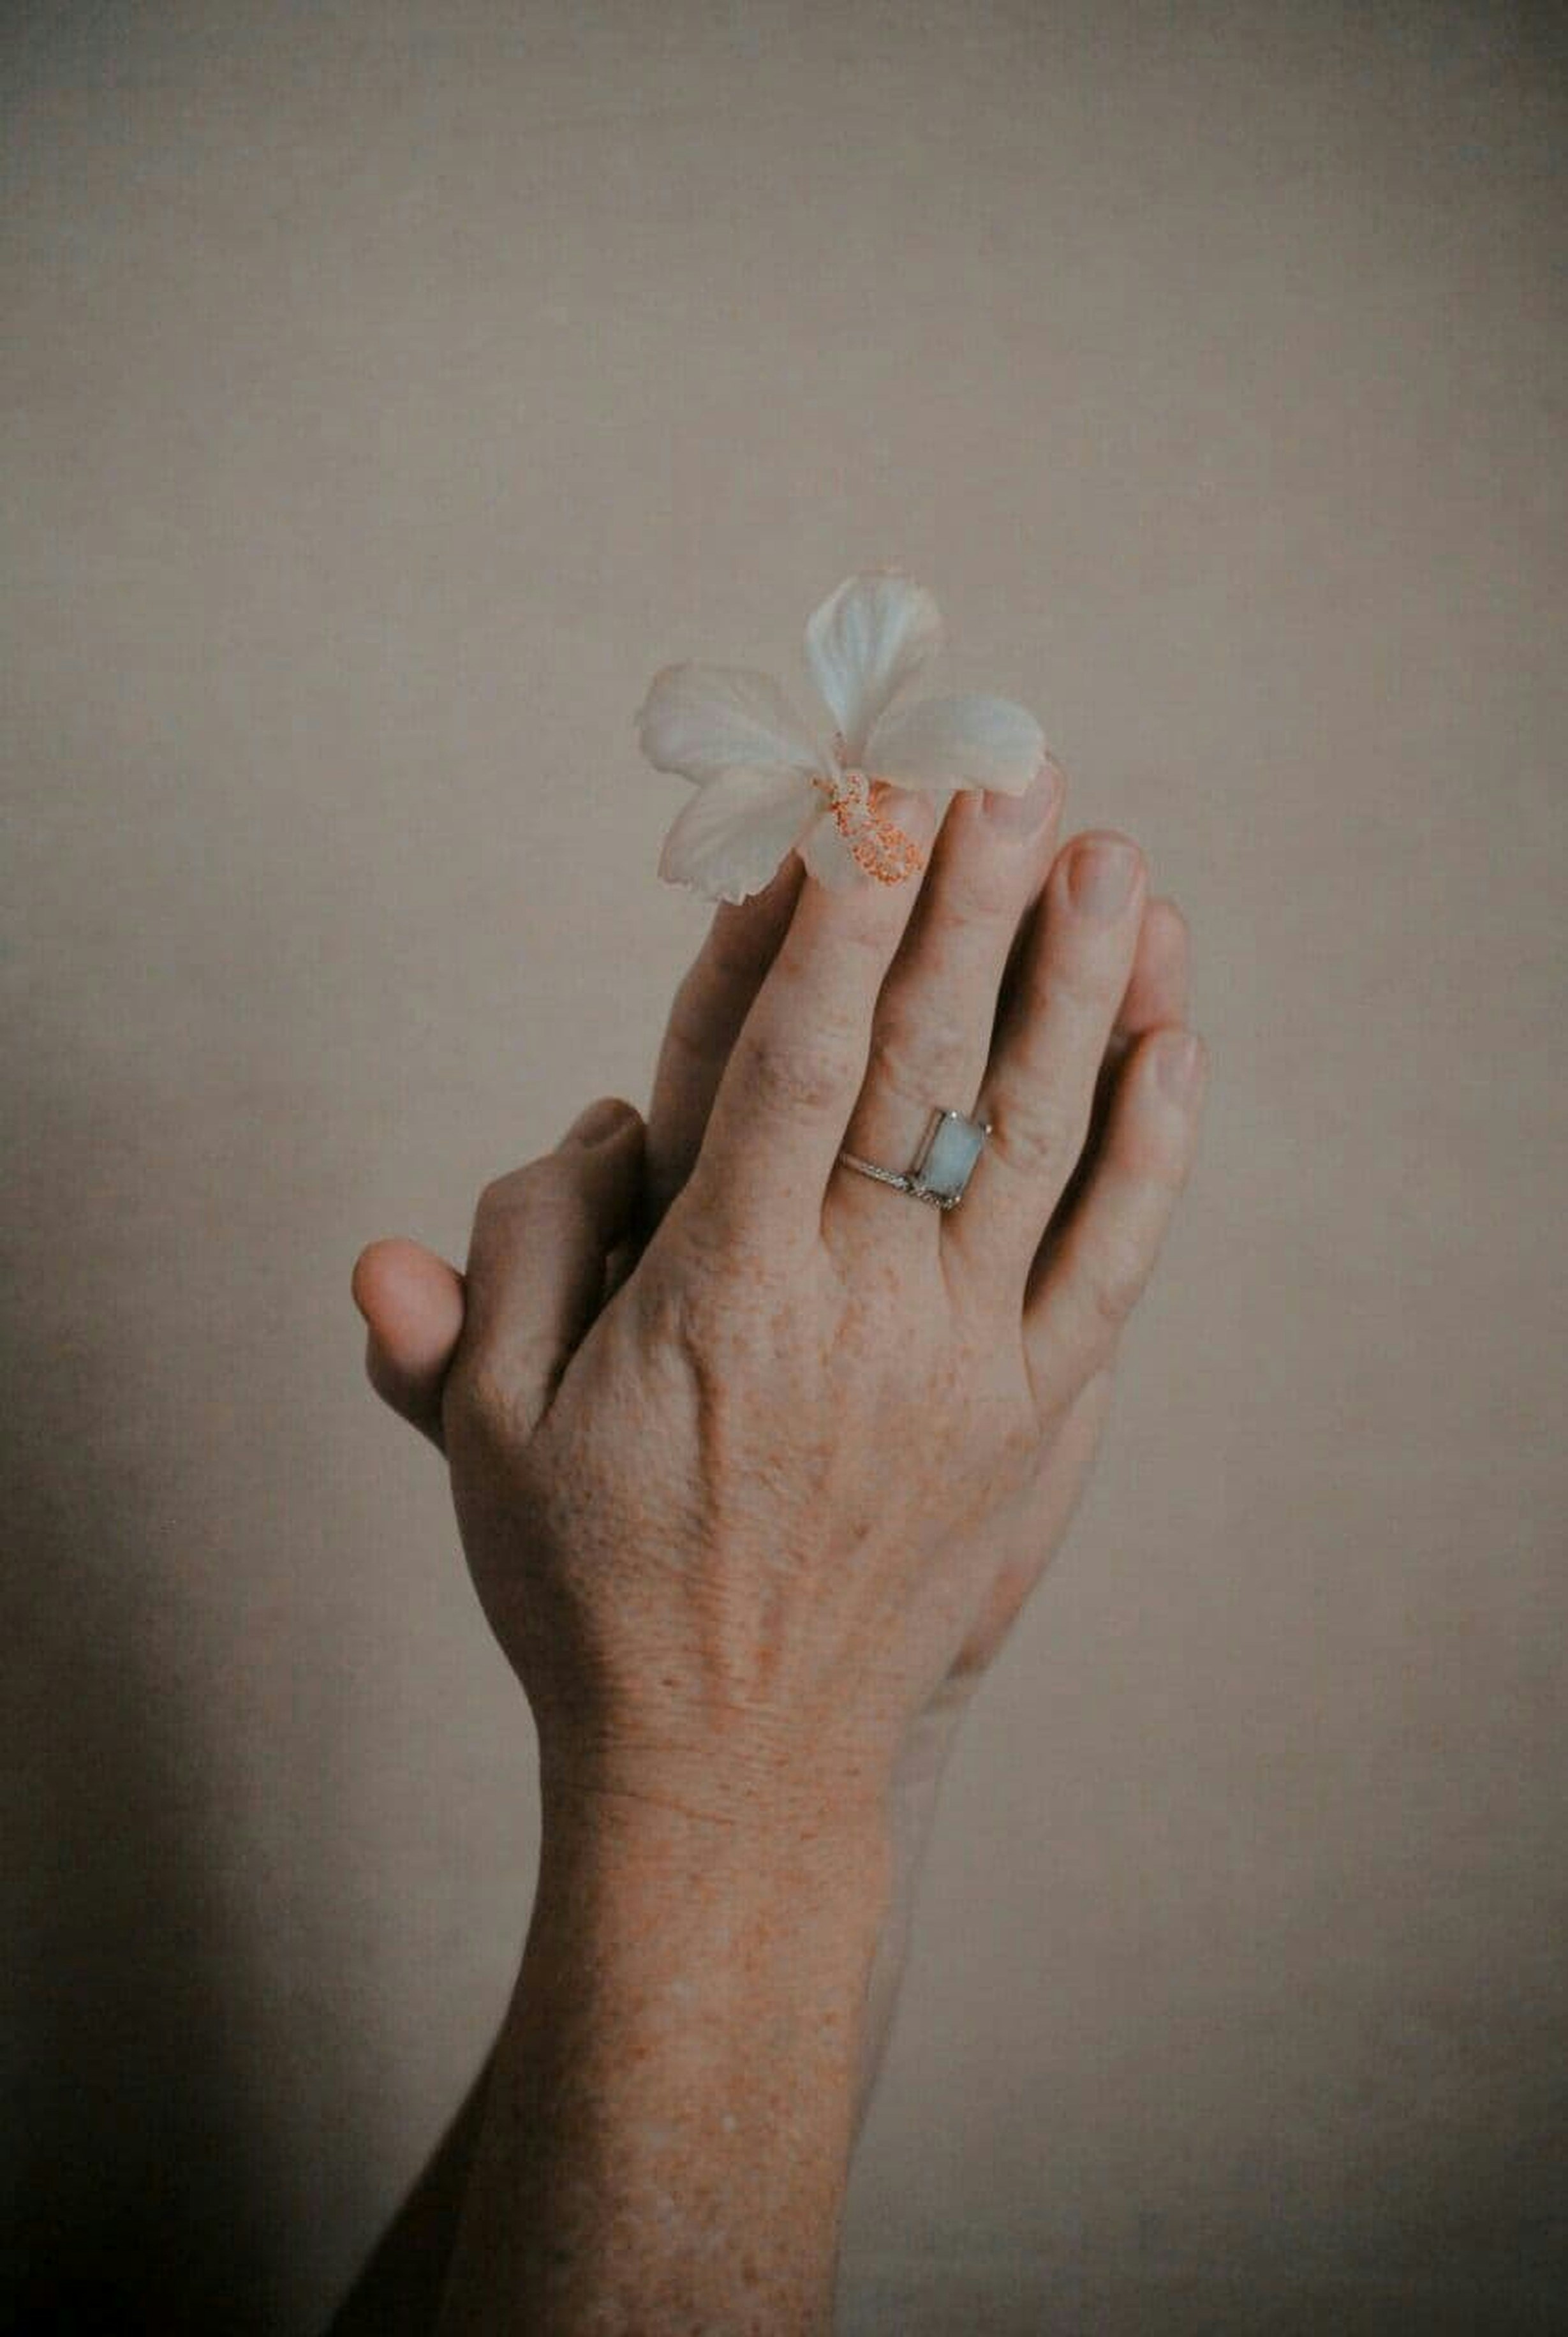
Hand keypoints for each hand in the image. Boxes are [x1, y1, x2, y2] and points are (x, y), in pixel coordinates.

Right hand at [355, 768, 1205, 1832]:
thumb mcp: (481, 1434)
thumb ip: (500, 1261)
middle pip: (928, 1071)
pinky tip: (1176, 1041)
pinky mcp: (1039, 1418)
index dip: (834, 922)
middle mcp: (860, 1313)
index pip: (790, 1064)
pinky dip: (1154, 1146)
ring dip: (1079, 989)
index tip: (871, 804)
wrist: (739, 1772)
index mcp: (718, 1297)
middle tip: (1013, 772)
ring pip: (1039, 1141)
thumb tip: (593, 1124)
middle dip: (970, 907)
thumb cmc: (593, 1590)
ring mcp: (968, 1366)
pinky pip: (1115, 1260)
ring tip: (1116, 860)